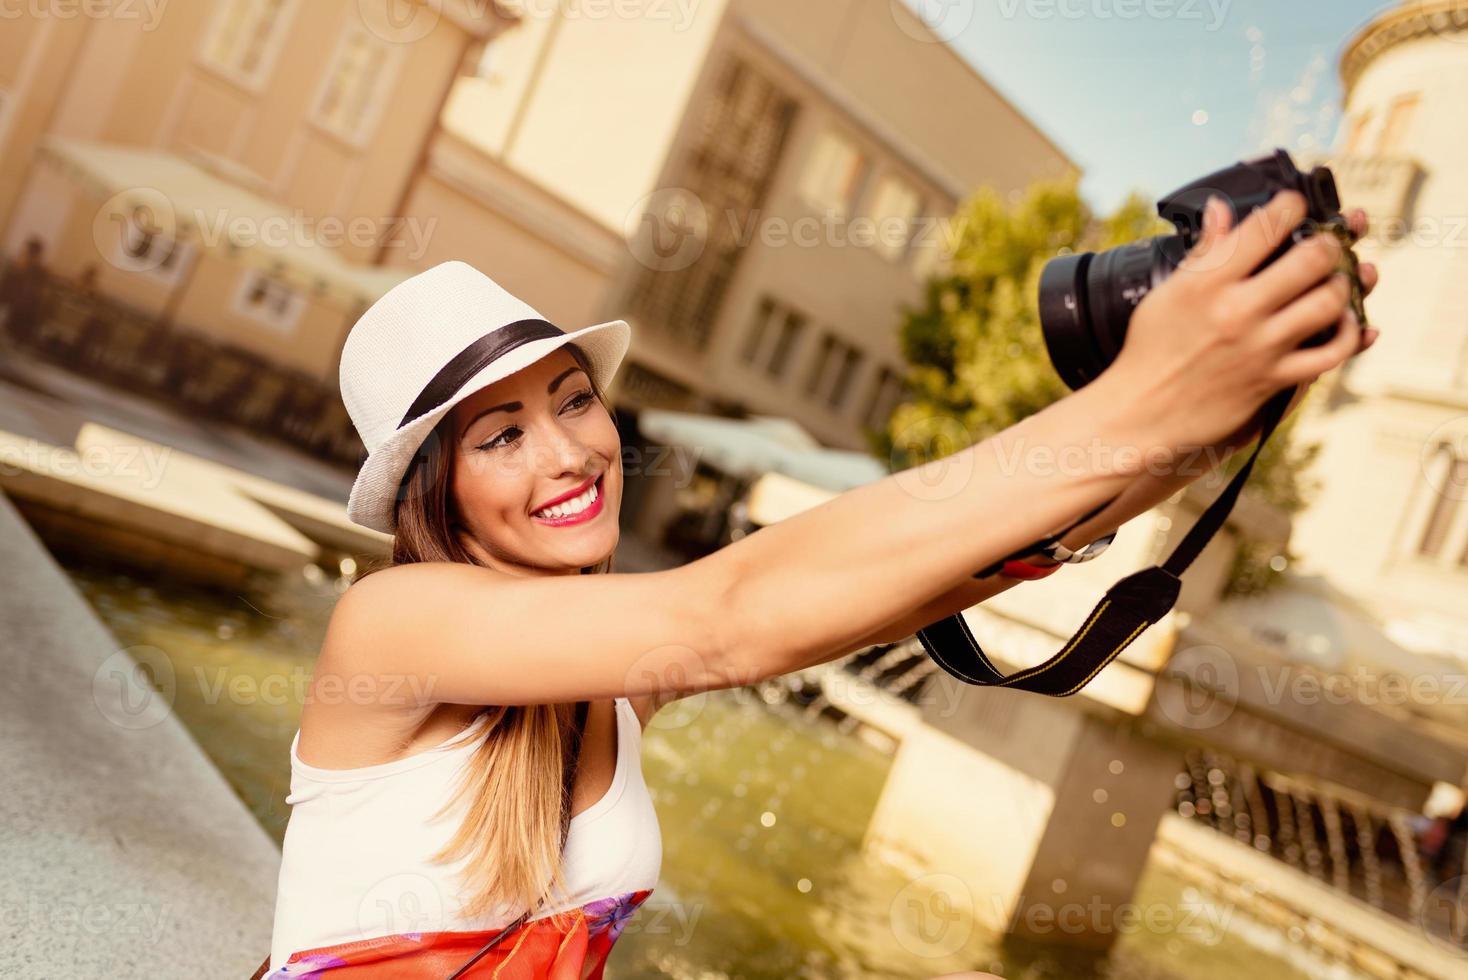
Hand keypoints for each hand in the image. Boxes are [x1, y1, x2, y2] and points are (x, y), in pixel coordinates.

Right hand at [1104, 190, 1370, 461]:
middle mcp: (1238, 311)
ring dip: (1343, 284)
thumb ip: (1203, 252)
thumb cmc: (1149, 351)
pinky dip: (1350, 335)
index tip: (1295, 205)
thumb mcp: (1167, 293)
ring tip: (1335, 280)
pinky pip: (1331, 353)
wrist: (1139, 413)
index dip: (1291, 205)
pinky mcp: (1273, 379)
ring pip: (1329, 302)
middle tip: (1326, 243)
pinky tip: (1345, 323)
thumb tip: (1220, 208)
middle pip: (1312, 259)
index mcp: (1208, 283)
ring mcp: (1260, 347)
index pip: (1265, 226)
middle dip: (1330, 242)